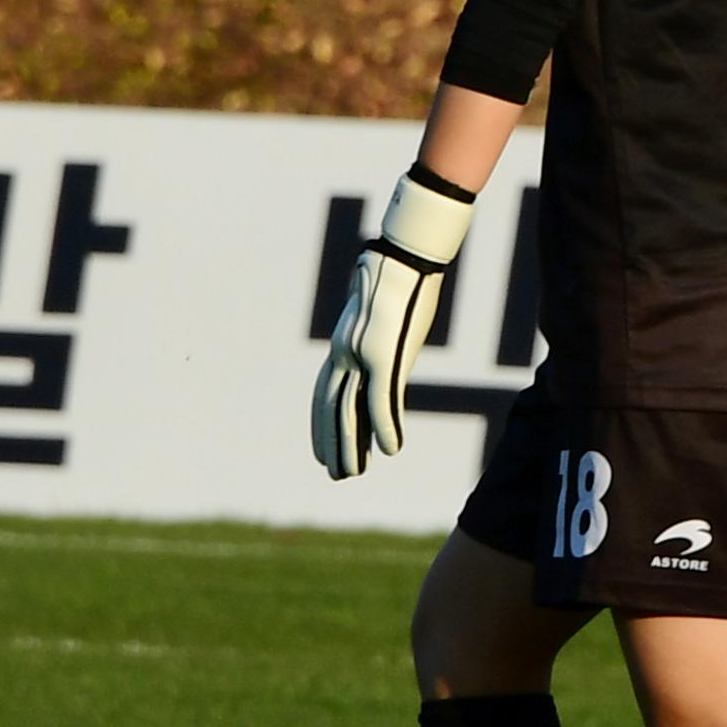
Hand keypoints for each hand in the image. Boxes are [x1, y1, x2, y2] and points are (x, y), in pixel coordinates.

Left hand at [308, 170, 479, 476]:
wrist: (404, 251)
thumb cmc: (397, 270)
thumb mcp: (382, 306)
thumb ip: (376, 328)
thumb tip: (380, 329)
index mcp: (344, 343)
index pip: (325, 393)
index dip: (322, 423)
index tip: (323, 450)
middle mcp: (345, 352)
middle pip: (332, 407)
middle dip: (333, 443)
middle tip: (335, 474)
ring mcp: (362, 354)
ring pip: (350, 411)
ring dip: (352, 447)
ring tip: (352, 475)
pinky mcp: (384, 353)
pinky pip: (382, 400)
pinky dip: (385, 428)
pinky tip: (393, 450)